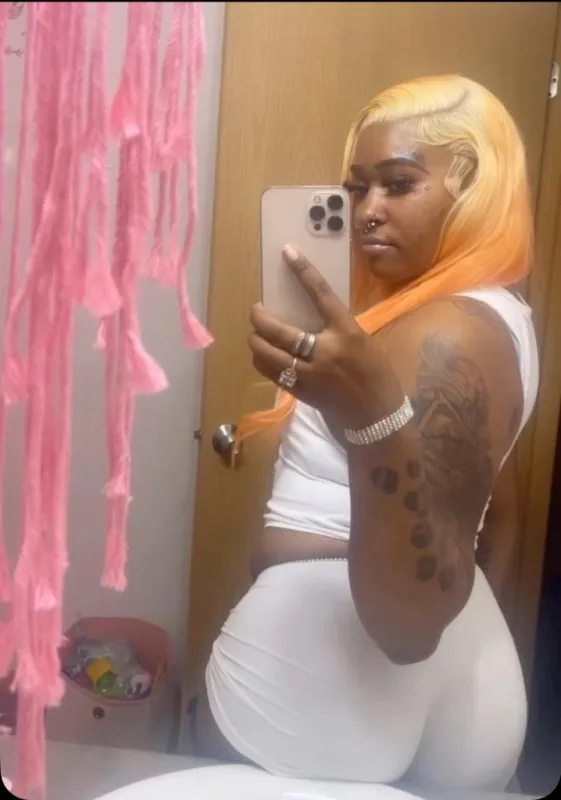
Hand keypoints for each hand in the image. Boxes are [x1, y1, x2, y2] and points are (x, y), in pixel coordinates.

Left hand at [249, 244, 402, 429]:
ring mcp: (310, 374)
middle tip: (258, 311)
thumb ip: (337, 329)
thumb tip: (310, 317)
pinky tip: (264, 355)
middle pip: (277, 330)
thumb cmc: (377, 376)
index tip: (287, 252)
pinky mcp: (301, 392)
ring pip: (266, 353)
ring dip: (256, 340)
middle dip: (259, 318)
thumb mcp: (362, 343)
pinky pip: (271, 372)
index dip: (303, 272)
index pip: (321, 295)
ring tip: (258, 335)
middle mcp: (325, 351)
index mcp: (347, 333)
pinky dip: (263, 360)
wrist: (378, 418)